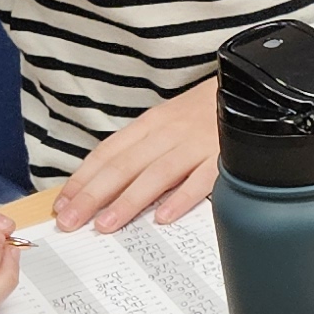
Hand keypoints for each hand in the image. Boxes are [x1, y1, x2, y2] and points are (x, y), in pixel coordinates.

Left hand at [51, 77, 219, 233]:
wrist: (250, 88)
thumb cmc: (205, 113)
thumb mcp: (169, 122)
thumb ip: (142, 149)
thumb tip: (104, 185)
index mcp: (151, 124)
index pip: (107, 153)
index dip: (82, 179)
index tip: (62, 204)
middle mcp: (168, 133)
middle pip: (124, 166)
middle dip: (93, 195)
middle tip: (71, 222)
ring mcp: (195, 145)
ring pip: (155, 174)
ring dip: (128, 201)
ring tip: (106, 225)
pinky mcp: (223, 156)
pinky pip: (200, 179)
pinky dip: (181, 198)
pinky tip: (164, 217)